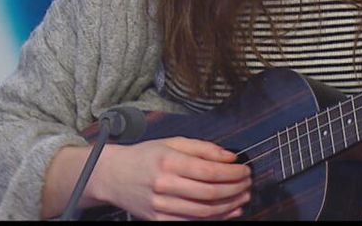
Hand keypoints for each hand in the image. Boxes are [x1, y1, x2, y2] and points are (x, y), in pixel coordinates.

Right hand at [92, 137, 252, 219]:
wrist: (113, 175)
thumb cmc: (145, 156)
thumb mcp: (172, 142)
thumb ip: (203, 148)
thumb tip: (230, 156)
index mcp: (168, 161)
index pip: (209, 171)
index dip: (233, 173)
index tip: (245, 170)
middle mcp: (164, 184)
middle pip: (209, 193)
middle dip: (235, 189)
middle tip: (248, 184)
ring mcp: (160, 205)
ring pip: (204, 211)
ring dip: (229, 205)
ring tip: (243, 196)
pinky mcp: (158, 220)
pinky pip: (192, 222)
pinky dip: (215, 219)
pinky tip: (229, 211)